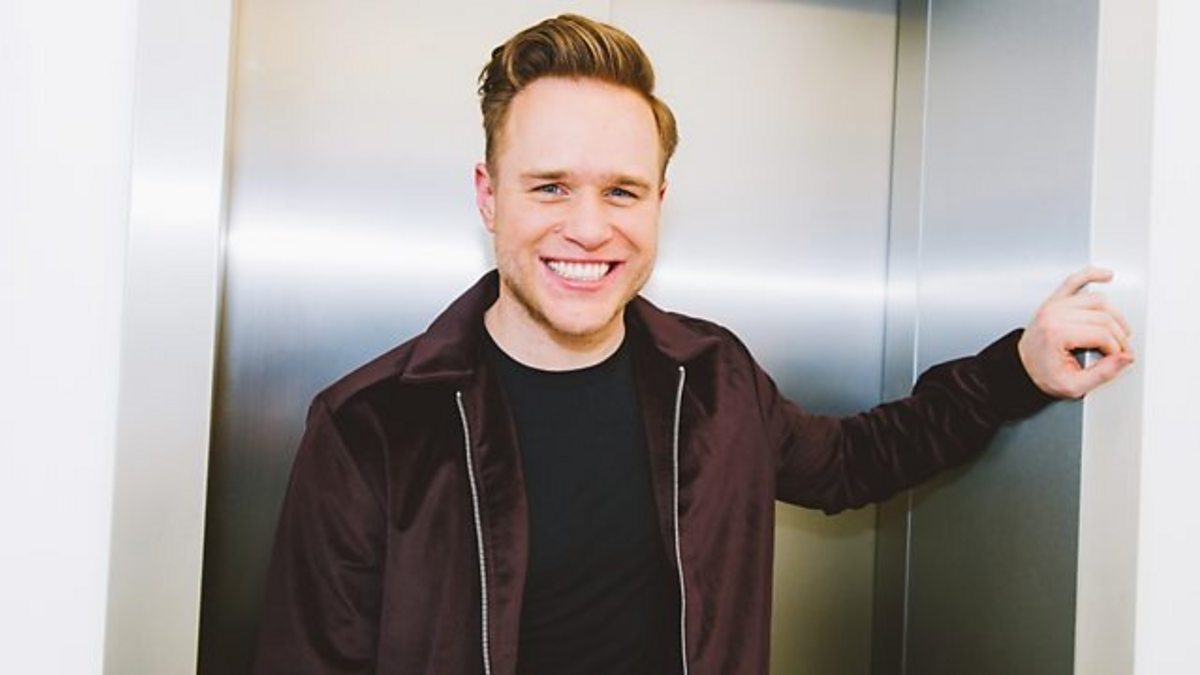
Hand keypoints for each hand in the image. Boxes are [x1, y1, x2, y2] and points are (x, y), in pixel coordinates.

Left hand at [1018, 266, 1134, 398]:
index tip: (1119, 359)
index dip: (1117, 349)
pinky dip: (1092, 275)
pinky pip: (1075, 280)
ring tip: (1119, 331)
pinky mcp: (1054, 300)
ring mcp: (1054, 305)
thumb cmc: (1041, 374)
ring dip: (1115, 315)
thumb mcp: (1073, 386)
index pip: (1102, 335)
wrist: (1021, 366)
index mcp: (1056, 333)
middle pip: (1103, 318)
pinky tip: (1106, 276)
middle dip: (1119, 336)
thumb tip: (1124, 358)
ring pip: (1098, 300)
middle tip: (1120, 350)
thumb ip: (1102, 374)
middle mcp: (1054, 314)